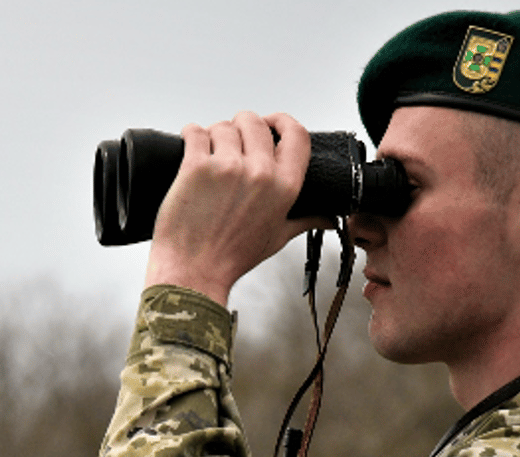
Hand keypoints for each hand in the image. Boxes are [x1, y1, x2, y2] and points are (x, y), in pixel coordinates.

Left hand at [144, 112, 330, 304]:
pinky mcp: (195, 167)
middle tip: (232, 140)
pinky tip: (191, 144)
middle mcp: (260, 173)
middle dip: (242, 126)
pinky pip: (195, 132)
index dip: (282, 121)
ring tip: (209, 152)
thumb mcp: (277, 237)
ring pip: (223, 126)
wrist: (194, 271)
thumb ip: (304, 221)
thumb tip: (328, 218)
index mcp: (284, 186)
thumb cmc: (232, 257)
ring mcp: (227, 167)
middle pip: (255, 122)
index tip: (270, 123)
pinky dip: (191, 134)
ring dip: (215, 134)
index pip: (296, 134)